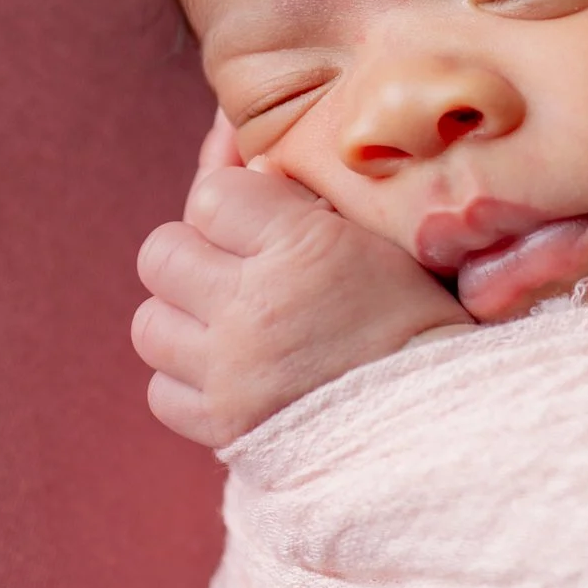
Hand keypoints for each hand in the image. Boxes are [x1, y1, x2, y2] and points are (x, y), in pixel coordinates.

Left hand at [132, 112, 469, 446]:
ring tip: (230, 327)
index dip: (235, 204)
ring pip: (150, 323)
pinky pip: (161, 390)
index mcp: (302, 247)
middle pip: (162, 253)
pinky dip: (188, 381)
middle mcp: (255, 306)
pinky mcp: (222, 426)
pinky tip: (232, 375)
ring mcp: (231, 371)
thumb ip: (304, 196)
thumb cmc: (415, 322)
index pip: (210, 195)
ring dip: (183, 319)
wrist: (438, 418)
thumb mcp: (375, 240)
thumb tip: (245, 160)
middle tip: (238, 274)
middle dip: (196, 257)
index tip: (265, 226)